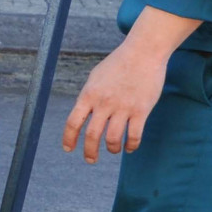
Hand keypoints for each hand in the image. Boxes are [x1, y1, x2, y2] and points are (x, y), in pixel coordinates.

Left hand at [61, 40, 169, 163]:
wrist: (143, 52)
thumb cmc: (118, 64)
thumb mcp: (95, 77)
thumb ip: (88, 96)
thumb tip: (82, 114)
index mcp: (89, 94)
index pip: (73, 122)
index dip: (69, 138)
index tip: (68, 149)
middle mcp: (104, 103)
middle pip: (91, 135)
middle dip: (89, 151)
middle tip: (90, 159)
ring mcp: (123, 107)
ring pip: (113, 139)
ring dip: (112, 149)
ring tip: (113, 150)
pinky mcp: (141, 110)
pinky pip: (134, 135)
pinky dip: (131, 146)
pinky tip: (130, 148)